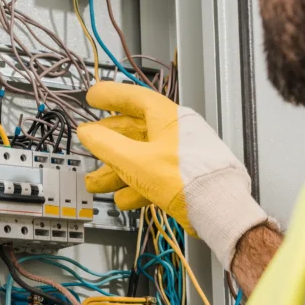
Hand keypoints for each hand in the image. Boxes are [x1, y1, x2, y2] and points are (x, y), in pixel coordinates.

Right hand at [77, 82, 267, 269]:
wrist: (217, 208)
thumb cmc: (187, 179)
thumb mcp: (136, 161)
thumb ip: (107, 146)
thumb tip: (87, 133)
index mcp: (166, 118)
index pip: (134, 98)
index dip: (110, 96)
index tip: (93, 96)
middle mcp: (173, 133)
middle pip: (133, 132)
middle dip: (107, 144)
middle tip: (88, 144)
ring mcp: (178, 156)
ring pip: (139, 158)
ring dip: (115, 171)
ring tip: (96, 183)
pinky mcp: (181, 178)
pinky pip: (152, 177)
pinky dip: (135, 187)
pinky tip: (123, 199)